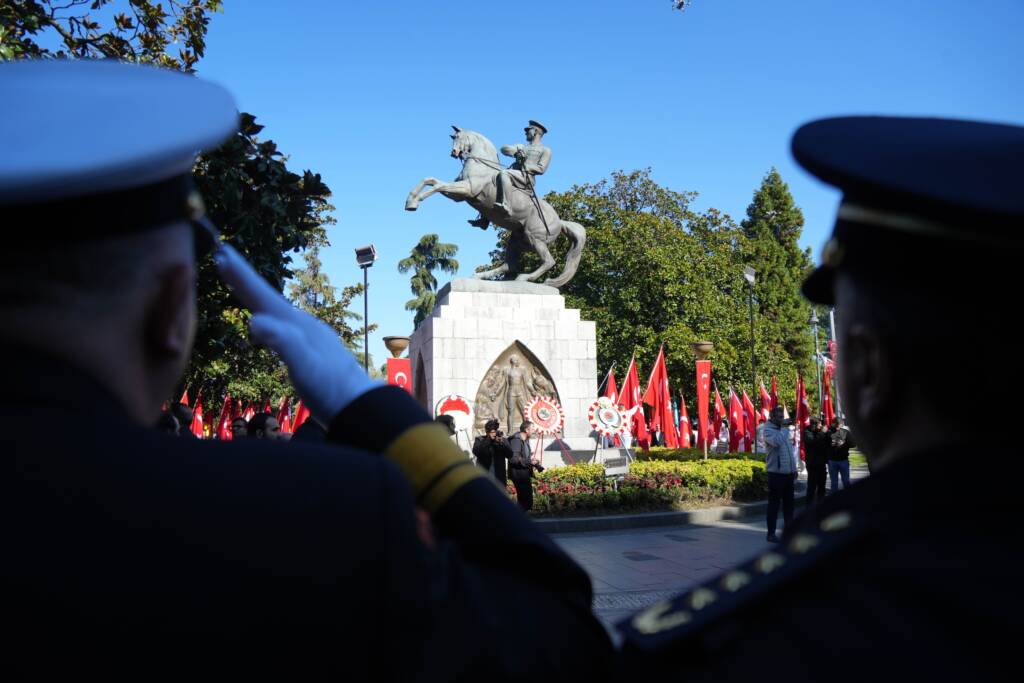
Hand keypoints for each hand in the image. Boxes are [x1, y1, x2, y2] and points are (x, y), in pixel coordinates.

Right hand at [215, 244, 380, 422]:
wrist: (360, 406)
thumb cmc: (330, 389)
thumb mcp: (304, 367)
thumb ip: (283, 343)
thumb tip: (254, 321)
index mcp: (298, 326)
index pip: (264, 296)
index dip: (242, 276)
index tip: (222, 252)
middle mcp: (303, 325)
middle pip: (268, 297)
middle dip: (245, 278)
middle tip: (223, 255)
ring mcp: (308, 337)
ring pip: (275, 309)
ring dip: (255, 294)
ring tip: (238, 281)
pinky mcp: (310, 350)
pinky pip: (281, 325)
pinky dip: (267, 316)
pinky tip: (266, 321)